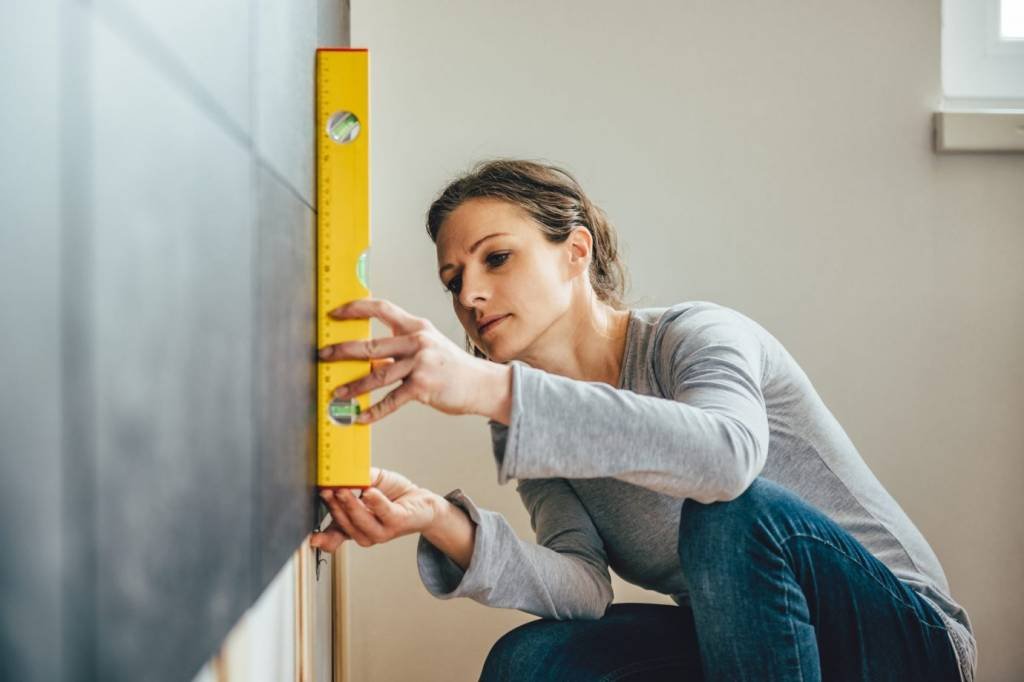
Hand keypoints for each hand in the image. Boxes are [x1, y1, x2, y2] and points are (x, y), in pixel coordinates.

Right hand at [311, 466, 437, 550]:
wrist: (419, 501)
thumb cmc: (390, 494)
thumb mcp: (366, 486)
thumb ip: (352, 481)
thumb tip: (340, 474)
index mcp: (352, 526)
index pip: (333, 536)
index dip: (322, 539)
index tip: (311, 538)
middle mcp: (364, 533)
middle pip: (344, 523)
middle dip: (334, 506)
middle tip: (327, 490)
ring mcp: (381, 531)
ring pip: (361, 521)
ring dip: (351, 505)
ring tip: (343, 489)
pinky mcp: (397, 523)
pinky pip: (384, 513)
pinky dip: (376, 502)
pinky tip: (369, 492)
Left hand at [317, 297, 509, 424]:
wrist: (482, 384)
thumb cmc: (452, 367)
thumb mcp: (430, 346)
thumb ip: (403, 345)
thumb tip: (369, 355)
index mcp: (417, 326)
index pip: (381, 308)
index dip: (355, 308)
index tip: (334, 312)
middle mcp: (418, 341)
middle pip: (371, 344)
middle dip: (342, 350)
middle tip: (323, 355)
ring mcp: (420, 364)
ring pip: (377, 375)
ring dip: (354, 386)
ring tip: (338, 393)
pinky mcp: (423, 387)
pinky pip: (392, 400)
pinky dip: (374, 411)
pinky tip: (360, 417)